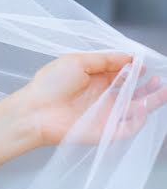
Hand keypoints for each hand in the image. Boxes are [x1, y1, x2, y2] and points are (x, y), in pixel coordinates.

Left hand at [22, 52, 166, 145]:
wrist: (34, 112)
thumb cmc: (49, 85)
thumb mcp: (77, 62)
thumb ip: (105, 59)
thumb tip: (129, 57)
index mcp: (95, 79)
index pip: (122, 74)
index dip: (134, 69)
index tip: (142, 63)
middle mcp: (102, 97)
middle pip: (133, 92)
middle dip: (149, 86)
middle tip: (158, 79)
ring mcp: (105, 114)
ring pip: (136, 109)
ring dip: (152, 101)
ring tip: (163, 91)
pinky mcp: (105, 131)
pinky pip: (128, 127)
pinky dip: (139, 119)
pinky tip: (142, 107)